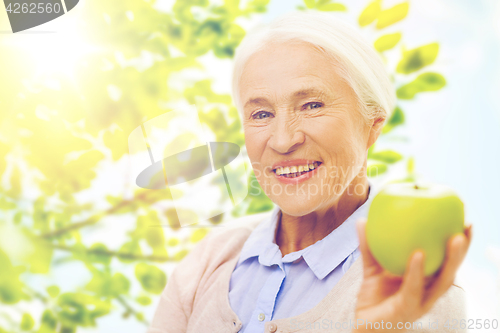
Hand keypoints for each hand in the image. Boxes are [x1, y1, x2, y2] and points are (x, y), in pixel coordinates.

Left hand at [352, 218, 471, 332]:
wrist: (365, 325)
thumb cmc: (375, 298)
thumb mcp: (372, 268)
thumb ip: (369, 246)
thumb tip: (362, 221)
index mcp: (425, 281)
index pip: (446, 261)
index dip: (458, 244)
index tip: (465, 222)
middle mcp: (428, 292)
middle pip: (451, 270)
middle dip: (461, 251)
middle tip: (464, 230)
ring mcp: (420, 302)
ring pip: (442, 282)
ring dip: (451, 261)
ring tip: (454, 240)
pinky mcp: (407, 309)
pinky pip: (414, 289)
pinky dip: (417, 272)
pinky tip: (418, 255)